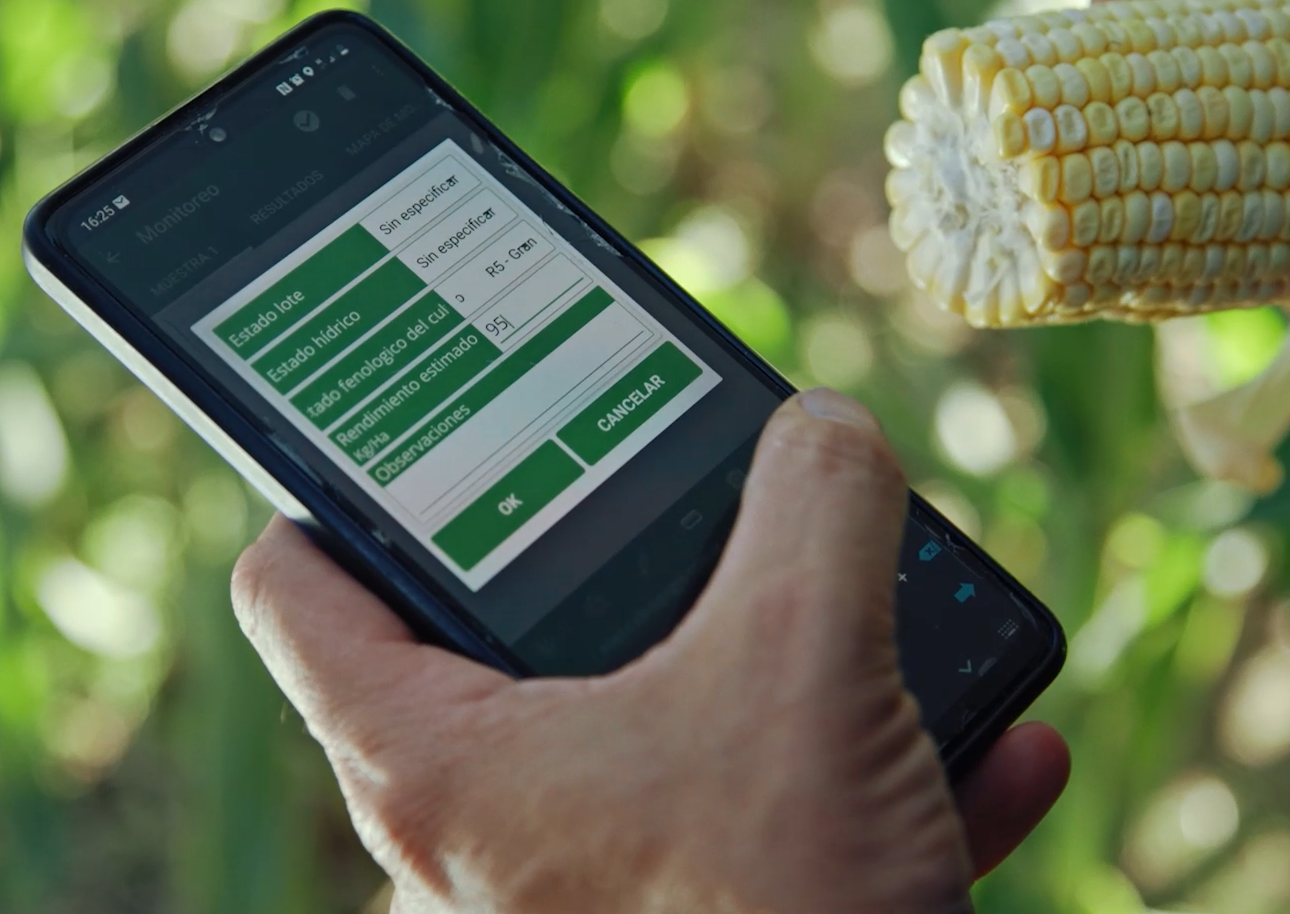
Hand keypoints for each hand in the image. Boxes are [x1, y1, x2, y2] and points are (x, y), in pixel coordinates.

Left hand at [233, 389, 1068, 913]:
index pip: (295, 585)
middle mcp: (476, 833)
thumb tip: (823, 433)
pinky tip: (994, 749)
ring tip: (880, 615)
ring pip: (664, 728)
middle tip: (702, 495)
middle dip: (627, 561)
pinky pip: (759, 824)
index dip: (337, 479)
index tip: (420, 422)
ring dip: (786, 670)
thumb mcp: (808, 669)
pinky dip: (862, 780)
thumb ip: (816, 508)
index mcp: (433, 761)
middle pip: (499, 635)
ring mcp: (581, 892)